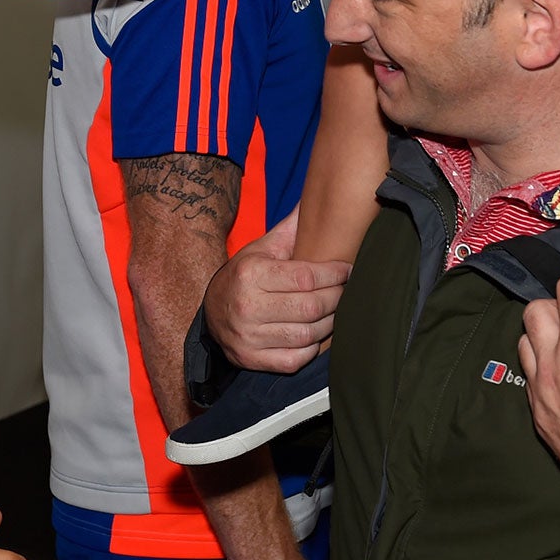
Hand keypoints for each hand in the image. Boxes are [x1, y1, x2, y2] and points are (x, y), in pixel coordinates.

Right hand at [204, 209, 350, 371]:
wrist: (210, 314)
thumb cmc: (244, 276)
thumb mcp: (261, 249)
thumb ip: (290, 229)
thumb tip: (313, 199)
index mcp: (251, 274)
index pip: (305, 277)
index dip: (334, 274)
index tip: (348, 270)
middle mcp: (248, 306)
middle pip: (310, 306)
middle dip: (337, 298)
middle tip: (348, 291)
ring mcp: (249, 337)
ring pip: (307, 335)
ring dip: (330, 324)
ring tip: (337, 311)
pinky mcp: (252, 360)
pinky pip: (295, 359)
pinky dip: (312, 348)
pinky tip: (317, 334)